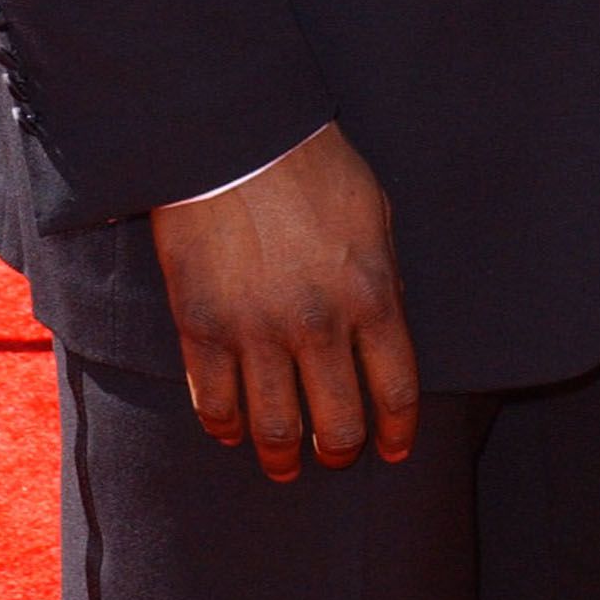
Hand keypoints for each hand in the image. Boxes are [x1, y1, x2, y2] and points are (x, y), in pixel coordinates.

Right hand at [150, 124, 417, 477]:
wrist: (234, 135)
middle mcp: (318, 326)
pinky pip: (213, 403)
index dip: (397, 430)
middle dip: (340, 451)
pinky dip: (224, 426)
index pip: (396, 390)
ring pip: (276, 429)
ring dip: (283, 457)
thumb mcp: (374, 212)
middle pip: (338, 424)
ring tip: (284, 465)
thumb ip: (384, 274)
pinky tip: (231, 431)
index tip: (393, 449)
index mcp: (370, 294)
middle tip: (335, 455)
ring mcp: (257, 333)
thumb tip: (387, 323)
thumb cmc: (311, 164)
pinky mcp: (202, 329)